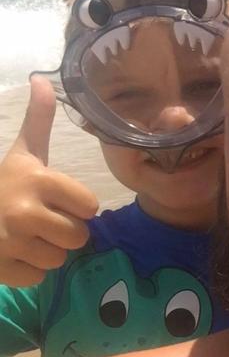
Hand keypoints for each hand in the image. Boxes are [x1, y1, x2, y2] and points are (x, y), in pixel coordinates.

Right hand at [0, 77, 98, 285]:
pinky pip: (37, 278)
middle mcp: (26, 212)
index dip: (77, 206)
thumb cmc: (2, 185)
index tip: (56, 200)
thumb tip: (43, 78)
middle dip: (64, 232)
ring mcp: (11, 243)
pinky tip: (11, 253)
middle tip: (41, 221)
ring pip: (59, 260)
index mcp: (40, 181)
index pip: (90, 207)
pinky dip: (27, 270)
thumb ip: (39, 121)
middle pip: (79, 237)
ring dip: (47, 252)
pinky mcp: (1, 269)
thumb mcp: (23, 153)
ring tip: (25, 236)